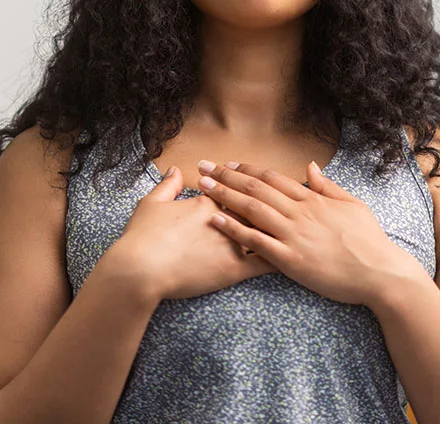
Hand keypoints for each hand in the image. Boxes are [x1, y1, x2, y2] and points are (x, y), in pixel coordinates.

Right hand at [106, 166, 277, 301]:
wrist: (140, 269)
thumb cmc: (142, 237)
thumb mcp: (151, 204)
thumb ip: (168, 186)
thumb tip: (177, 170)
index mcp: (208, 202)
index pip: (234, 190)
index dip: (244, 186)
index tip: (255, 183)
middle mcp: (225, 219)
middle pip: (255, 206)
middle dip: (271, 202)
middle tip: (288, 199)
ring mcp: (232, 244)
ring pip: (265, 230)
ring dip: (281, 226)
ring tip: (299, 222)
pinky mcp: (234, 269)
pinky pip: (264, 261)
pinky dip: (280, 257)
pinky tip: (294, 255)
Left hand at [196, 159, 423, 306]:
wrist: (380, 272)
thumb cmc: (370, 240)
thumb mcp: (352, 204)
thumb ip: (327, 186)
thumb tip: (310, 167)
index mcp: (312, 199)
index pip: (273, 178)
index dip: (247, 170)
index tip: (228, 164)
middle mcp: (299, 212)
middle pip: (256, 188)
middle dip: (226, 176)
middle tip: (204, 167)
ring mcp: (293, 235)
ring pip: (252, 209)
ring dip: (224, 195)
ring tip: (202, 186)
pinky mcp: (290, 260)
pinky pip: (255, 241)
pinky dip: (233, 228)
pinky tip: (214, 220)